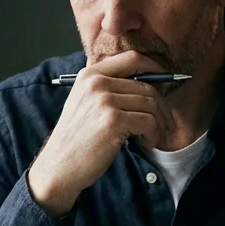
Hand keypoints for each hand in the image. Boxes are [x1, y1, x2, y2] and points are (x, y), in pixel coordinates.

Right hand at [27, 51, 175, 216]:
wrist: (58, 166)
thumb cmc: (76, 139)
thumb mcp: (85, 103)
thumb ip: (108, 88)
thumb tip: (150, 81)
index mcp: (90, 74)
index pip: (132, 58)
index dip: (155, 67)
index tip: (166, 81)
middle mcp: (96, 83)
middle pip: (147, 85)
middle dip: (162, 107)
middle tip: (165, 123)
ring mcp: (104, 101)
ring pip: (151, 104)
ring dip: (159, 124)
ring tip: (152, 137)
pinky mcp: (113, 121)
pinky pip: (148, 121)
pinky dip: (153, 134)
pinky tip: (146, 143)